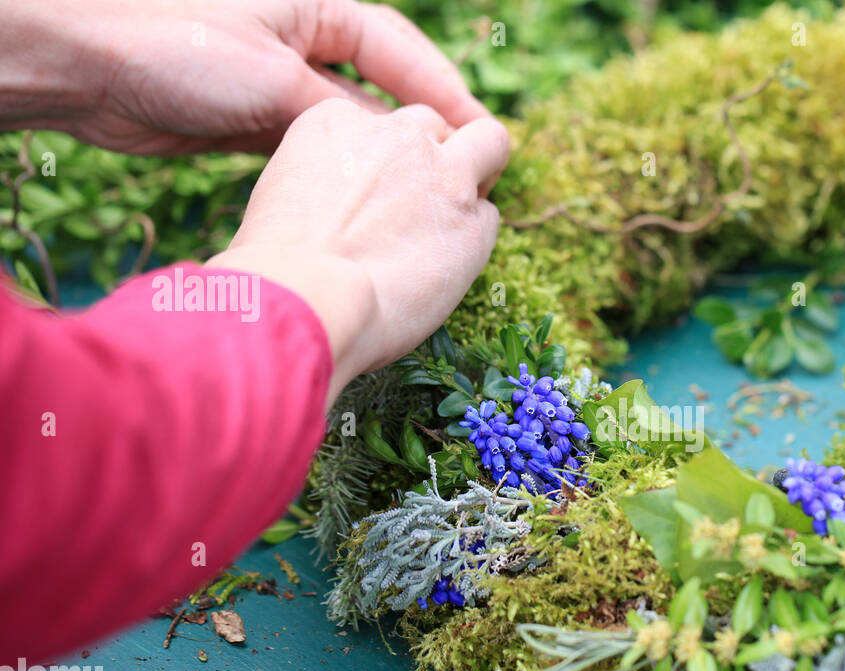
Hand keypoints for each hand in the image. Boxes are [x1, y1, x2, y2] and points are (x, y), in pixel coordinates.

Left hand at [1, 0, 486, 154]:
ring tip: (423, 195)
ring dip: (381, 159)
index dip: (446, 92)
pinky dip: (341, 172)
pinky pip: (315, 149)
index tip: (484, 134)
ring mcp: (274, 82)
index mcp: (314, 7)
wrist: (83, 68)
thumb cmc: (178, 48)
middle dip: (420, 130)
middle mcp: (299, 40)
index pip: (400, 50)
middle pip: (380, 88)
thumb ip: (346, 116)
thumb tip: (401, 148)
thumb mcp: (278, 80)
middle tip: (462, 172)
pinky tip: (367, 202)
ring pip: (349, 125)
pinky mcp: (250, 121)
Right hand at [206, 99, 509, 403]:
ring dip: (480, 172)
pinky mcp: (473, 221)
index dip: (383, 162)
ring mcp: (442, 173)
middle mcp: (396, 134)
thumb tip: (351, 206)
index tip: (375, 197)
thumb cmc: (278, 267)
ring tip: (457, 219)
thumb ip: (329, 181)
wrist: (307, 298)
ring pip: (488, 142)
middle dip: (437, 152)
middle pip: (434, 123)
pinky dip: (476, 238)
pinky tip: (450, 268)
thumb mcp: (286, 196)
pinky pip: (490, 216)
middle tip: (428, 199)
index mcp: (339, 120)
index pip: (380, 124)